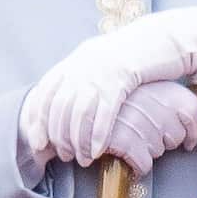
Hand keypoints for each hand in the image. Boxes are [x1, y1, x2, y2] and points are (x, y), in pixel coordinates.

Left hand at [21, 6, 196, 163]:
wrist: (160, 38)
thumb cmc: (131, 57)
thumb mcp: (100, 64)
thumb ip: (81, 79)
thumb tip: (66, 108)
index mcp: (74, 61)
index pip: (44, 93)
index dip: (37, 119)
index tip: (36, 141)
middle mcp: (81, 65)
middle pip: (59, 106)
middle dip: (58, 135)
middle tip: (62, 155)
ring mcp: (100, 71)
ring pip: (79, 112)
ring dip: (77, 140)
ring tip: (80, 158)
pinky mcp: (121, 78)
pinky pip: (104, 111)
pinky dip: (98, 134)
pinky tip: (96, 150)